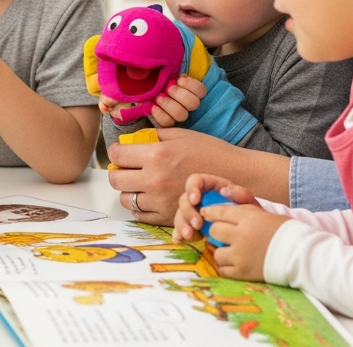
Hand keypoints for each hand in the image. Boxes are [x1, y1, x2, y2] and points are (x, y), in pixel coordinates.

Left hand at [107, 127, 237, 223]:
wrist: (236, 177)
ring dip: (130, 190)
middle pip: (115, 179)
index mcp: (156, 155)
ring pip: (126, 199)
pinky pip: (140, 215)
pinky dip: (142, 207)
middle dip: (119, 172)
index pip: (116, 155)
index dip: (116, 152)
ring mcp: (160, 201)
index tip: (121, 152)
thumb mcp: (180, 135)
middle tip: (129, 168)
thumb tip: (131, 139)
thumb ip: (153, 137)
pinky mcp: (167, 217)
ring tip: (142, 183)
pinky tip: (152, 197)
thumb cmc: (210, 151)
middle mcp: (154, 180)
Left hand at [150, 76, 207, 127]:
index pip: (201, 91)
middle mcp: (186, 104)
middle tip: (168, 88)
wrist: (138, 91)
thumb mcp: (161, 72)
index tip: (179, 79)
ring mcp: (177, 115)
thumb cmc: (152, 79)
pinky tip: (153, 107)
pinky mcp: (166, 123)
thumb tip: (178, 73)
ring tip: (158, 97)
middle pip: (193, 103)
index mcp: (189, 90)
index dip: (192, 85)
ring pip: (182, 115)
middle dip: (180, 94)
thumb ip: (171, 72)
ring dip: (170, 104)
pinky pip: (168, 122)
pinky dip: (160, 114)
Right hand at [173, 173, 256, 241]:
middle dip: (188, 212)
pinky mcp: (191, 227)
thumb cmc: (247, 213)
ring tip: (189, 236)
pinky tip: (179, 240)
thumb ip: (241, 194)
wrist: (249, 231)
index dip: (192, 189)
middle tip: (197, 224)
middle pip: (184, 200)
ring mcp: (193, 213)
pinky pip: (180, 229)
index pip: (195, 181)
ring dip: (182, 224)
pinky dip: (179, 234)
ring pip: (180, 215)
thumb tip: (224, 191)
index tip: (195, 200)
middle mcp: (198, 199)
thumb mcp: (248, 203)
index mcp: (210, 187)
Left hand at [202, 202, 288, 280]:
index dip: (209, 212)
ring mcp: (241, 255)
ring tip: (229, 251)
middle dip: (215, 231)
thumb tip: (226, 199)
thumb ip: (245, 208)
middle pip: (214, 230)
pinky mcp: (243, 272)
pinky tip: (232, 263)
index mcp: (248, 219)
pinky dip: (226, 267)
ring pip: (216, 252)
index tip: (205, 214)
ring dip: (220, 251)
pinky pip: (223, 269)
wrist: (302, 255)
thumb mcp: (265, 214)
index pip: (220, 212)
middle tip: (219, 234)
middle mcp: (241, 236)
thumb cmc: (286, 232)